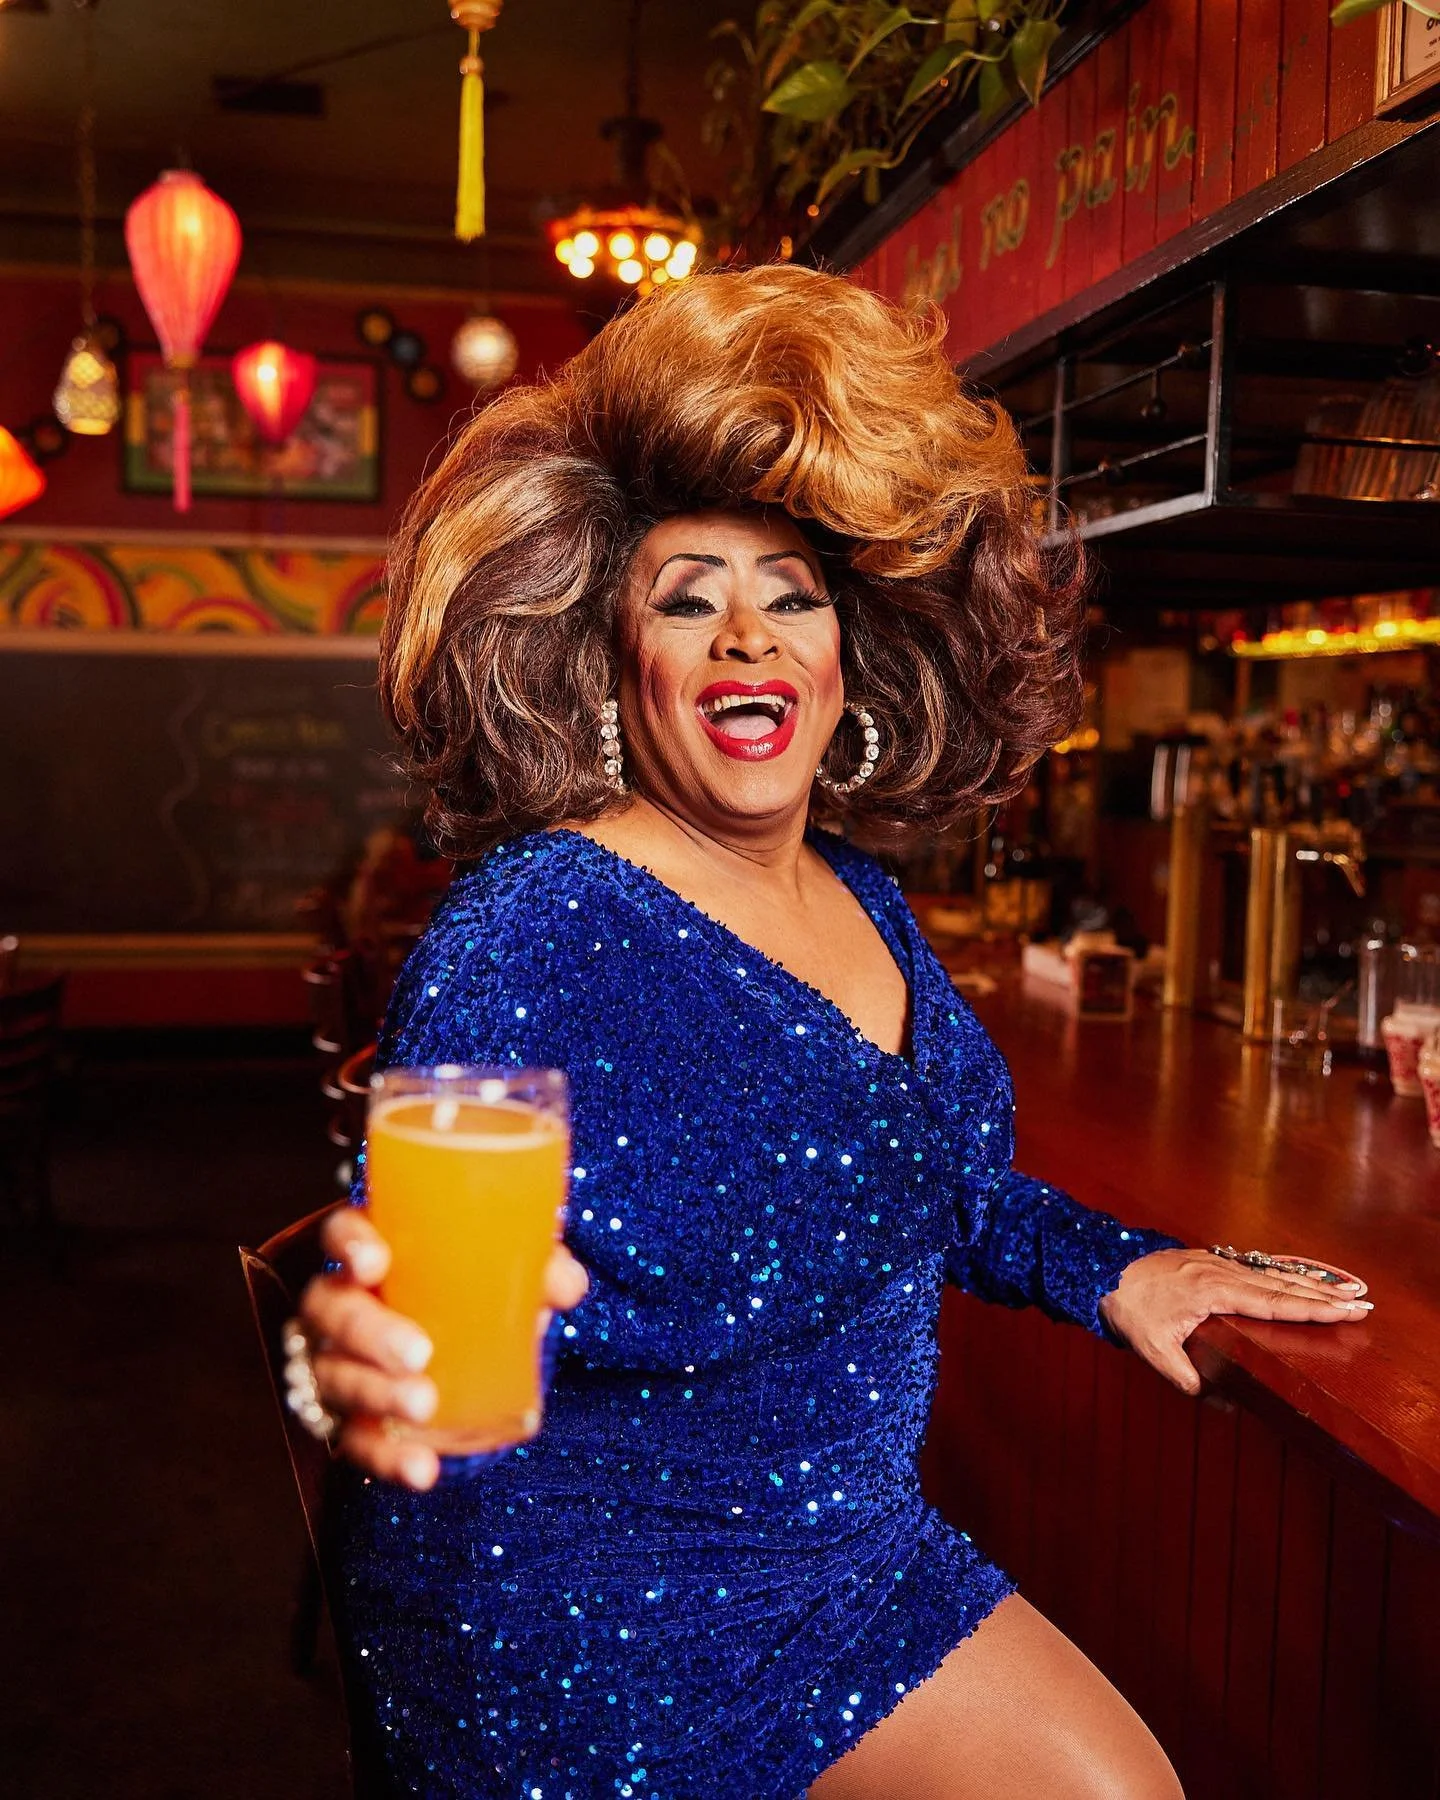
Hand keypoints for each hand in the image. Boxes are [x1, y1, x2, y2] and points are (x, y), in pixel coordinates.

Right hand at [296, 1207, 588, 1490]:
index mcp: (376, 1254)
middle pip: (333, 1309)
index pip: (343, 1233)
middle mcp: (343, 1304)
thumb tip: (566, 1284)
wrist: (462, 1353)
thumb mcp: (505, 1271)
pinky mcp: (349, 1418)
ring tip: (425, 1406)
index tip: (376, 1262)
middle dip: (371, 1332)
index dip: (351, 1244)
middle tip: (418, 1352)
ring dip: (379, 1394)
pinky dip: (389, 1458)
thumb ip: (536, 1268)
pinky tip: (423, 1469)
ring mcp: (338, 1362)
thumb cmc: (473, 1291)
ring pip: (337, 1376)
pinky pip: (356, 1441)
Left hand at [1097, 1246, 1372, 1395]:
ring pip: (1269, 1273)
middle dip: (1322, 1295)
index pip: (1273, 1304)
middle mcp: (1220, 1271)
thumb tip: (1221, 1406)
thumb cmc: (1127, 1309)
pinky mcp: (1206, 1259)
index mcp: (1213, 1292)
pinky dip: (1279, 1273)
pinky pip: (1253, 1266)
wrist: (1100, 1268)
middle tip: (1361, 1304)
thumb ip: (1187, 1378)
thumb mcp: (1153, 1351)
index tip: (1345, 1312)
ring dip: (1305, 1282)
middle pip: (1281, 1285)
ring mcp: (1214, 1262)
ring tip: (1340, 1291)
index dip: (1311, 1309)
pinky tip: (1292, 1279)